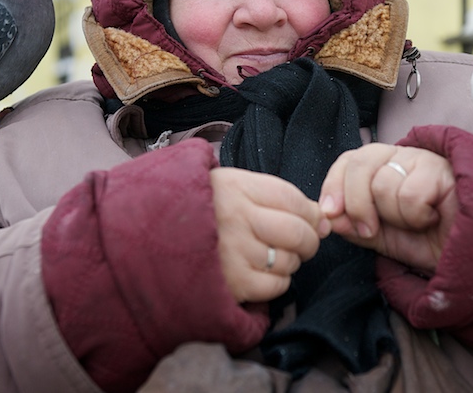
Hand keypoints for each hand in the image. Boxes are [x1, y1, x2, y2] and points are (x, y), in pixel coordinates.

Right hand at [211, 167, 330, 302]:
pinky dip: (277, 283)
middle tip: (300, 244)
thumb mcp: (230, 188)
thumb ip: (276, 197)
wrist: (148, 237)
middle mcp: (236, 217)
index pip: (292, 198)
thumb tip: (324, 220)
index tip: (311, 220)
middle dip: (308, 241)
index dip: (310, 212)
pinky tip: (259, 273)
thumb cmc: (198, 211)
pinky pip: (276, 285)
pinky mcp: (232, 283)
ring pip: (289, 261)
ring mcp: (233, 252)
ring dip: (288, 262)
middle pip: (298, 232)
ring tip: (267, 256)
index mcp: (235, 186)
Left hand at [319, 143, 456, 273]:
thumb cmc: (431, 241)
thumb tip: (328, 215)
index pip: (349, 160)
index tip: (329, 213)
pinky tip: (434, 218)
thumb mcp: (383, 238)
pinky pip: (408, 194)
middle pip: (359, 163)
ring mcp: (422, 159)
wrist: (471, 256)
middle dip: (355, 202)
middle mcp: (401, 156)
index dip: (333, 184)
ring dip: (395, 216)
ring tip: (419, 222)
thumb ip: (354, 226)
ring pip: (382, 183)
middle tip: (368, 230)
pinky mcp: (442, 169)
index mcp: (384, 167)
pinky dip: (417, 216)